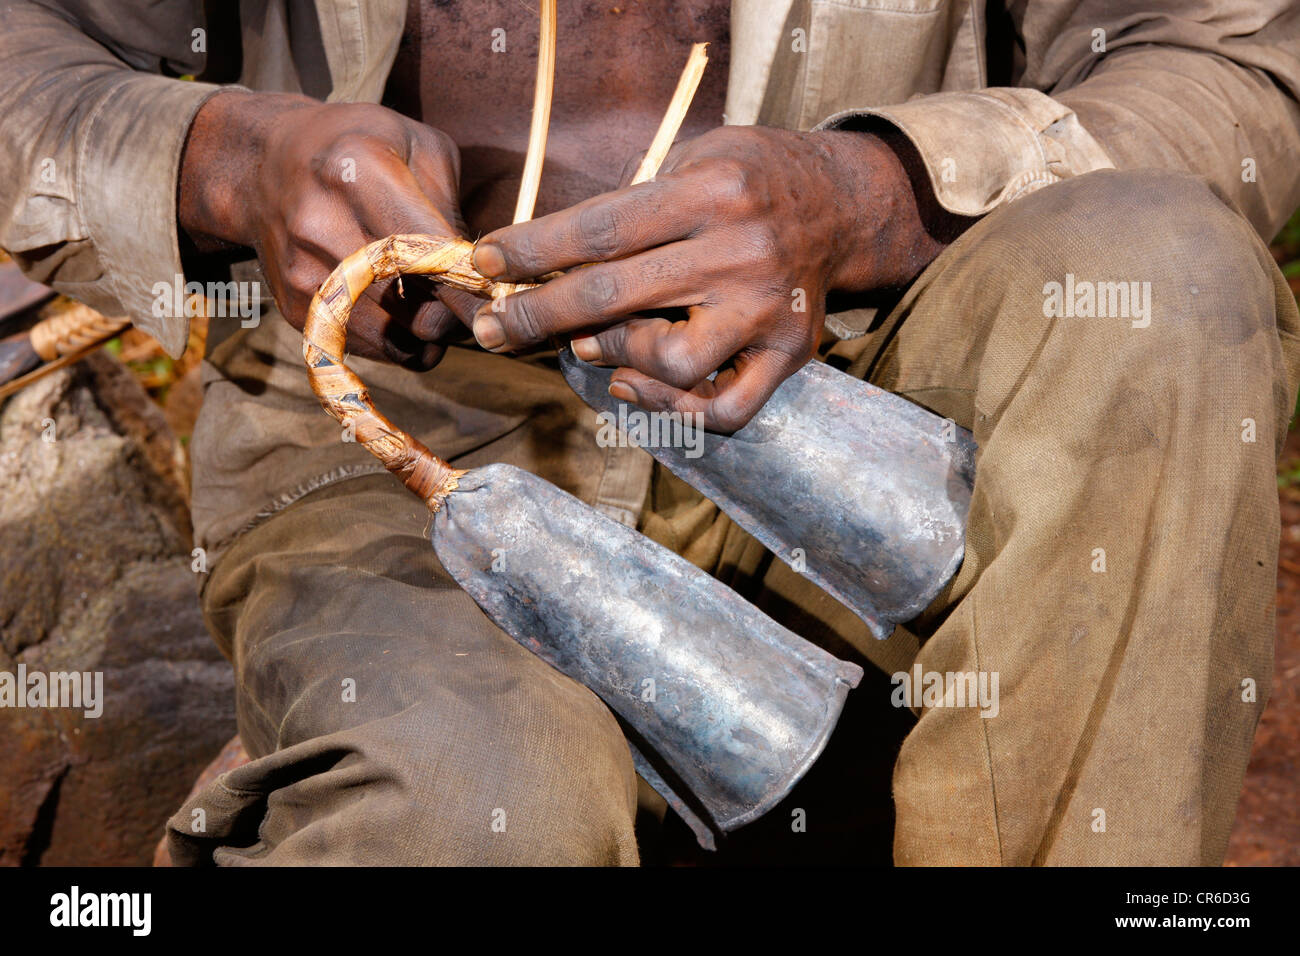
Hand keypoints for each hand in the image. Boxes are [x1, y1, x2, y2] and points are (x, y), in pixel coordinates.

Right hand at [179, 90, 477, 368]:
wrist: (262, 167)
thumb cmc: (357, 147)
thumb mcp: (415, 144)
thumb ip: (451, 204)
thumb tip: (482, 272)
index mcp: (359, 172)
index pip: (433, 253)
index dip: (474, 282)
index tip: (498, 291)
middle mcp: (322, 227)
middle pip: (419, 310)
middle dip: (456, 313)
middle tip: (469, 298)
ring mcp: (305, 275)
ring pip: (398, 340)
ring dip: (429, 332)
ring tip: (435, 301)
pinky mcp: (297, 310)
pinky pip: (370, 350)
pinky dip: (398, 340)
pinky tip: (402, 311)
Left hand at [468, 125, 958, 428]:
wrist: (842, 205)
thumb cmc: (749, 179)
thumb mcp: (695, 158)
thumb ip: (632, 206)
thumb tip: (548, 263)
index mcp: (713, 191)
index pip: (602, 228)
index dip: (534, 250)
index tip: (485, 263)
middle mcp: (742, 252)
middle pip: (616, 295)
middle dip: (539, 315)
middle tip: (493, 329)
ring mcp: (768, 310)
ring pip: (670, 361)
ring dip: (612, 356)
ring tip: (588, 343)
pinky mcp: (790, 356)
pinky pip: (722, 410)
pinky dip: (668, 411)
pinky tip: (632, 385)